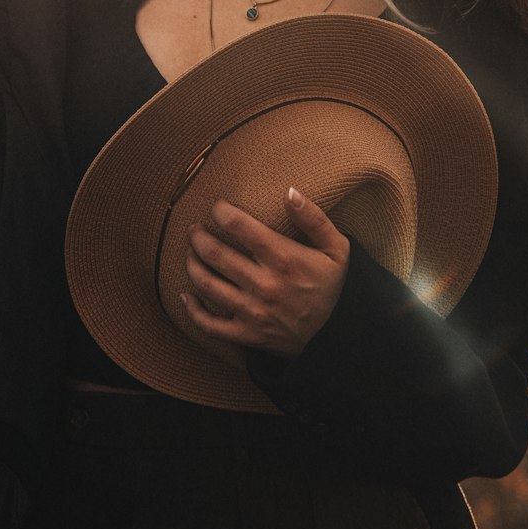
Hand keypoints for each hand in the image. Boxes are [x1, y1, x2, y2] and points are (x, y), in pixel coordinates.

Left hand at [181, 187, 349, 358]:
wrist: (341, 338)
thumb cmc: (337, 287)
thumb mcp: (338, 249)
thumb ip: (314, 218)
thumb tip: (289, 191)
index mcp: (284, 259)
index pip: (239, 226)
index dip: (221, 211)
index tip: (217, 207)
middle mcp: (264, 284)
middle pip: (215, 253)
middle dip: (198, 235)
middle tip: (195, 228)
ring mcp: (253, 312)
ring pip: (206, 284)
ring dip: (192, 263)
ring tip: (192, 252)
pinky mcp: (248, 335)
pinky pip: (210, 324)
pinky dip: (192, 309)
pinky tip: (186, 294)